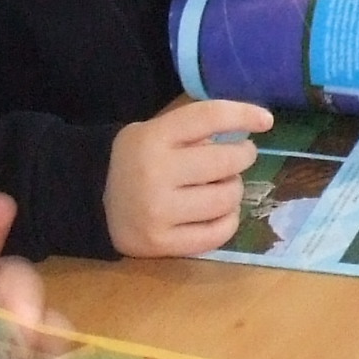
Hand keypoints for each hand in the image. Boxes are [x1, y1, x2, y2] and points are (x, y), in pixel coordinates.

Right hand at [108, 97, 270, 256]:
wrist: (93, 203)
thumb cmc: (136, 162)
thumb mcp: (154, 132)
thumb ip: (194, 130)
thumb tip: (245, 130)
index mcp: (153, 137)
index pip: (208, 117)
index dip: (243, 115)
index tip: (265, 120)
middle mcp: (155, 173)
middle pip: (226, 162)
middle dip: (242, 157)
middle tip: (240, 157)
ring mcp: (159, 211)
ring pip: (226, 199)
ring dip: (234, 190)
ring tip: (222, 186)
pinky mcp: (163, 243)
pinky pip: (218, 233)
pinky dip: (228, 220)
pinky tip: (219, 213)